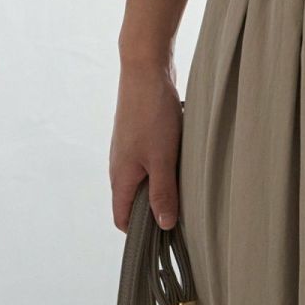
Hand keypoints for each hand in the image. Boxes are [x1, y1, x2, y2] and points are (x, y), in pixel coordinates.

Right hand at [109, 64, 183, 232]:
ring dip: (161, 182)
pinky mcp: (137, 132)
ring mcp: (127, 148)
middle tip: (181, 207)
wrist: (145, 69)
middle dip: (154, 207)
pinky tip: (181, 154)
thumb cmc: (151, 113)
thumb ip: (162, 192)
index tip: (165, 236)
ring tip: (185, 180)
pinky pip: (148, 157)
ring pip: (142, 177)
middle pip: (133, 199)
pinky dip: (162, 162)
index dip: (140, 232)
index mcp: (121, 177)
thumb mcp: (162, 157)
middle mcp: (119, 165)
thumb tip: (164, 225)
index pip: (122, 218)